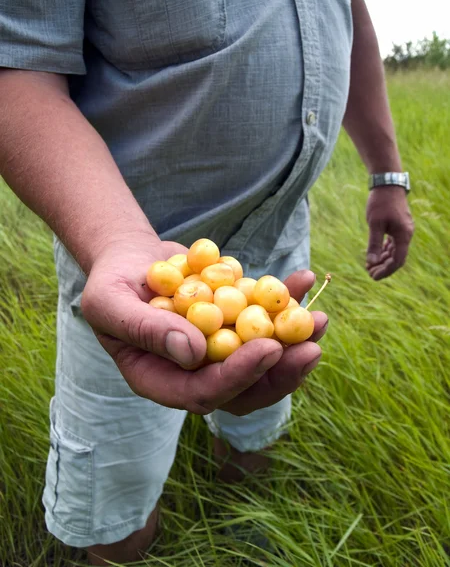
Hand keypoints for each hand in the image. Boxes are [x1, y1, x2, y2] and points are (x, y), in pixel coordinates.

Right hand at [80, 235, 327, 415]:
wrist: (130, 259)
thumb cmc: (112, 283)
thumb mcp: (111, 303)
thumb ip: (145, 329)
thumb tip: (193, 352)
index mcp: (161, 380)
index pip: (203, 393)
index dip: (238, 376)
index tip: (267, 348)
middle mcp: (194, 373)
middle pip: (244, 388)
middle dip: (280, 371)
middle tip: (310, 347)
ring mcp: (217, 350)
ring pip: (262, 360)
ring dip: (294, 341)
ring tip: (320, 317)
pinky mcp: (233, 323)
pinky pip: (264, 321)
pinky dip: (286, 302)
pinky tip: (301, 280)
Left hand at [366, 186, 413, 279]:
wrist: (387, 183)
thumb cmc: (380, 202)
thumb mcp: (374, 224)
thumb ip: (374, 244)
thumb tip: (372, 262)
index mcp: (403, 235)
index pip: (397, 261)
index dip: (386, 271)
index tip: (373, 276)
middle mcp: (406, 234)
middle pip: (397, 258)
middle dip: (383, 267)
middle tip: (368, 272)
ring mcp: (403, 230)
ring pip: (395, 250)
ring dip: (383, 259)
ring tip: (369, 265)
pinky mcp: (398, 225)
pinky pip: (393, 242)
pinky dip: (385, 249)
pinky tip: (375, 253)